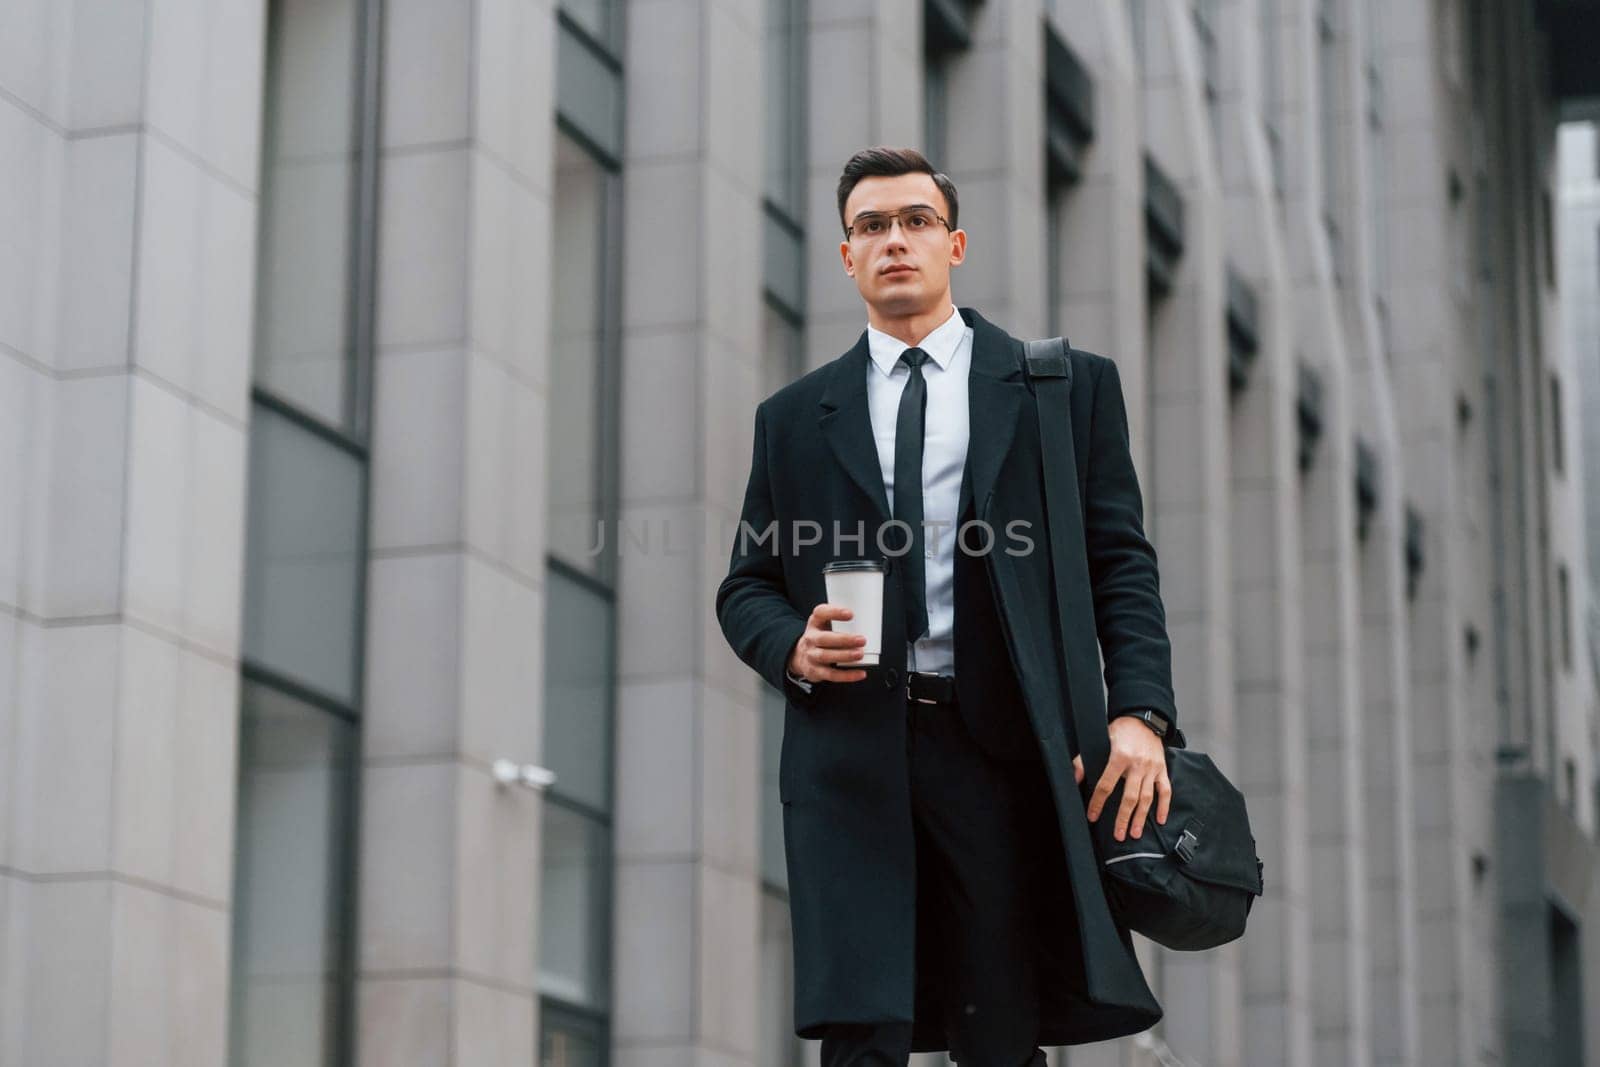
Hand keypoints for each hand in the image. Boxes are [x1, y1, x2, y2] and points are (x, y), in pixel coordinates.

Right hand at [787, 604, 869, 683]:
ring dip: (845, 656)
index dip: (834, 612)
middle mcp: (810, 638)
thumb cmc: (821, 637)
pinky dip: (847, 676)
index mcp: (815, 623)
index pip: (820, 613)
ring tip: (860, 654)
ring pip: (826, 656)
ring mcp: (811, 656)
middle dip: (844, 639)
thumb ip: (841, 621)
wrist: (801, 656)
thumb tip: (870, 620)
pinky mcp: (815, 671)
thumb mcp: (824, 624)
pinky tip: (860, 673)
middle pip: (824, 638)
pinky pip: (831, 675)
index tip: (850, 614)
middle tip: (862, 640)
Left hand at [1085, 717, 1170, 840]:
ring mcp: (1152, 768)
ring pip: (1147, 797)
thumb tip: (1074, 778)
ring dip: (1141, 817)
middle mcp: (1138, 765)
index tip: (1093, 816)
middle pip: (1130, 796)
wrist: (1143, 719)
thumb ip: (1085, 760)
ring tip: (1135, 833)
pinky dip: (1164, 806)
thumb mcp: (1100, 740)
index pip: (1106, 785)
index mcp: (1119, 757)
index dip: (1098, 802)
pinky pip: (1165, 790)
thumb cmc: (1120, 730)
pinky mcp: (1162, 769)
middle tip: (1118, 835)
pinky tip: (1159, 820)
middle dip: (1123, 818)